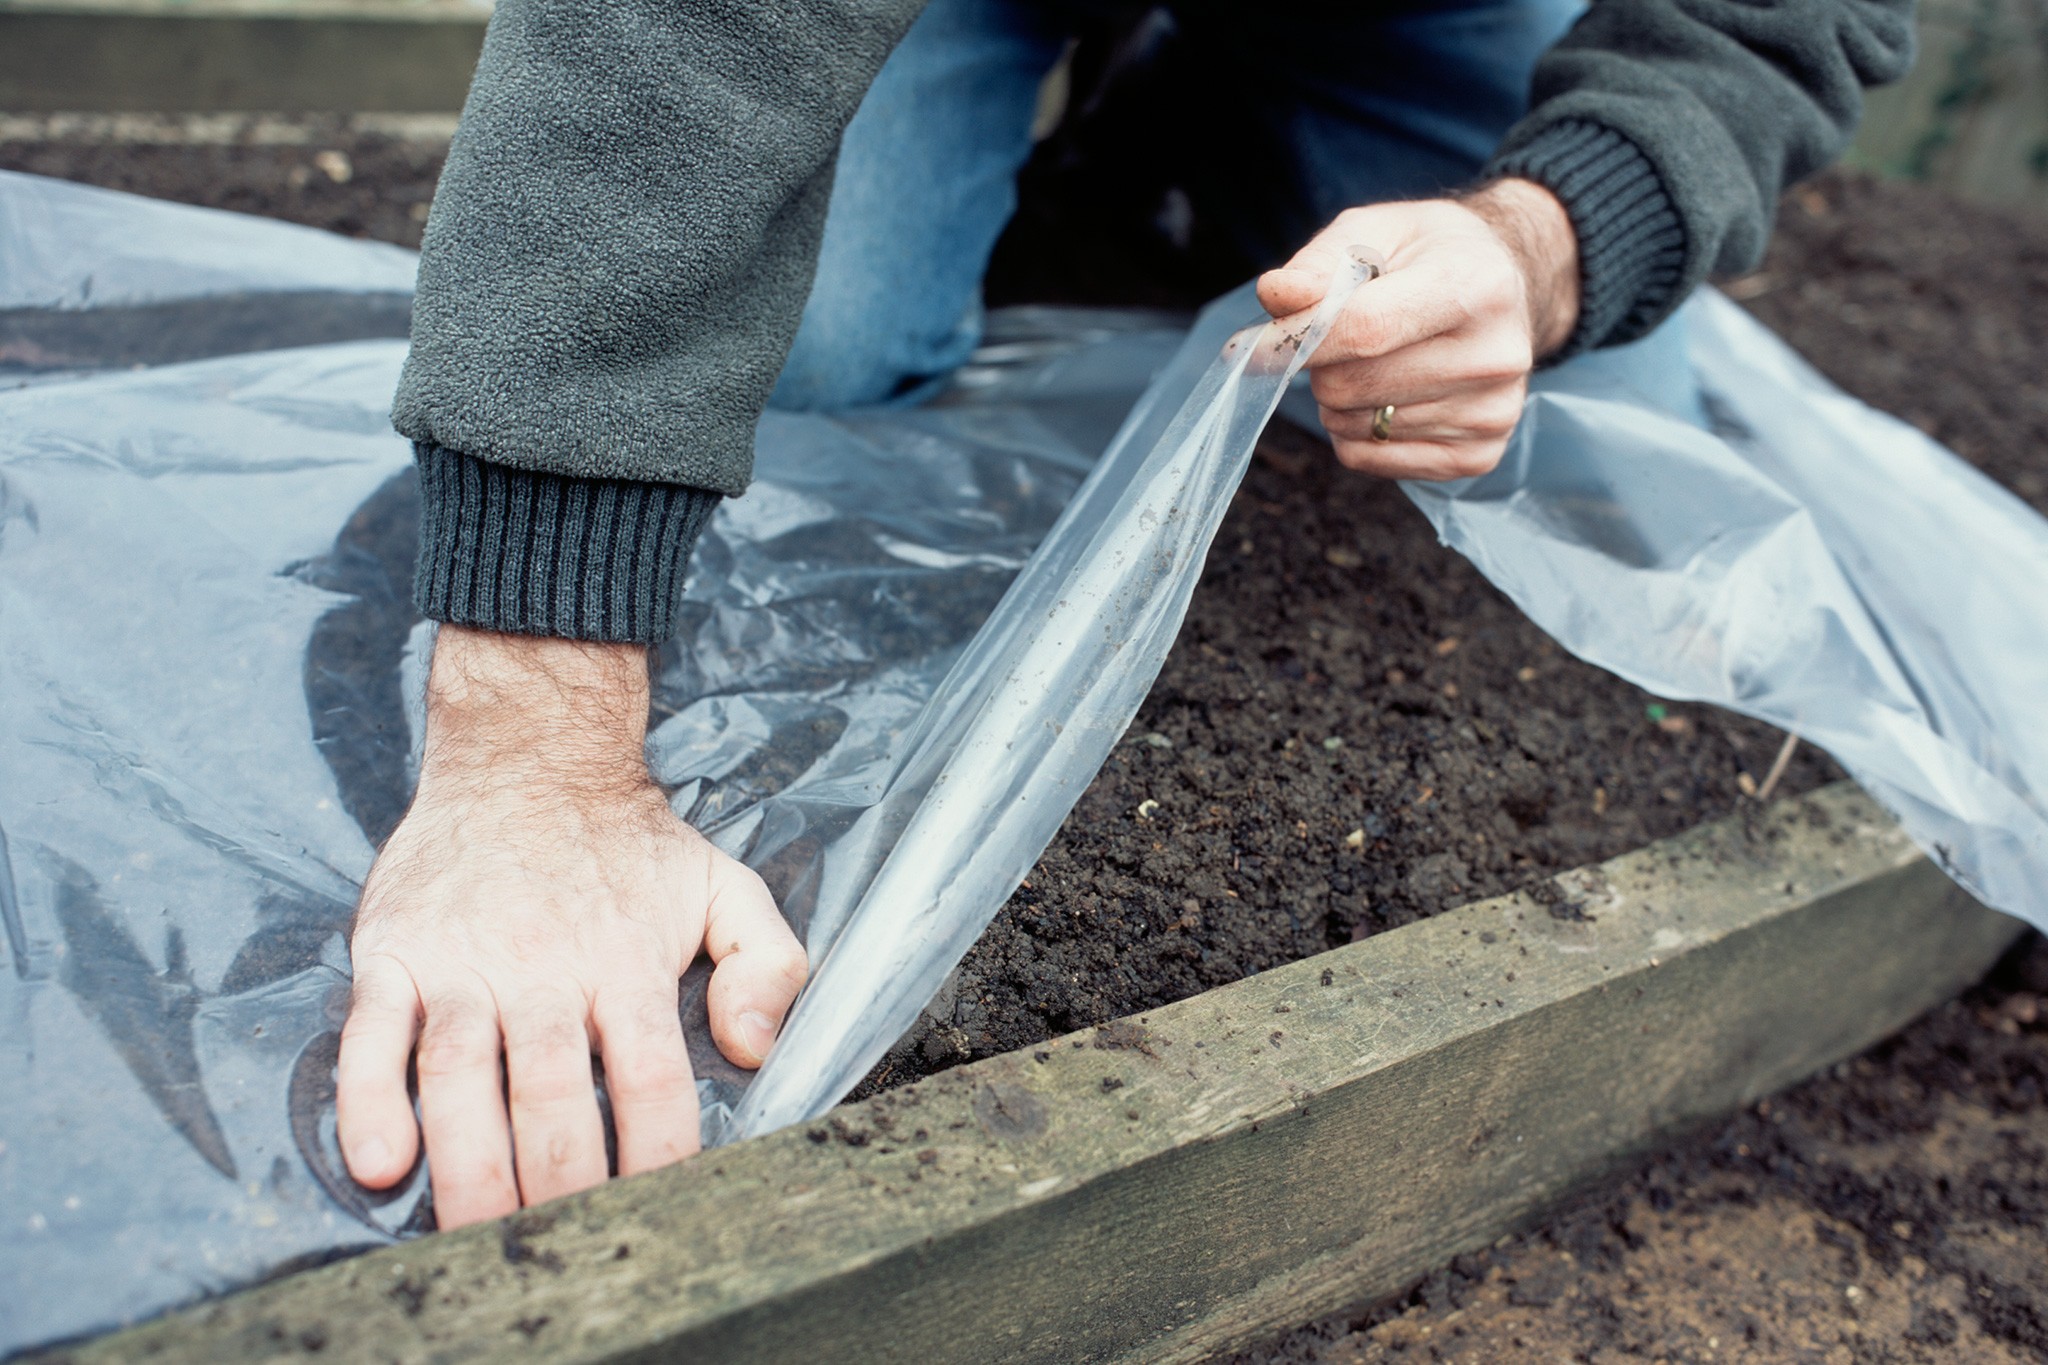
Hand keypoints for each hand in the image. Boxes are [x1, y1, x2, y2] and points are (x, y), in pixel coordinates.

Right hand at [334, 626, 807, 1227]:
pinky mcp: (395, 951)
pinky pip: (372, 1033)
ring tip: (478, 1236)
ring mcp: (463, 961)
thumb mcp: (726, 884)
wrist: (528, 754)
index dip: (655, 1150)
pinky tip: (381, 1160)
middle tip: (563, 1250)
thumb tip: (751, 1049)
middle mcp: (544, 966)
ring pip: (462, 1073)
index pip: (649, 1074)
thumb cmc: (629, 842)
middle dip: (559, 1182)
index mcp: (627, 961)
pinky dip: (369, 1097)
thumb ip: (767, 963)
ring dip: (468, 1163)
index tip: (658, 1209)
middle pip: (553, 1091)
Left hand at [1256, 177, 1579, 480]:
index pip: (1365, 329)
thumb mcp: (1378, 231)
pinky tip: (1388, 397)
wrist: (1506, 286)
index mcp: (1477, 286)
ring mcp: (1492, 412)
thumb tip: (1275, 295)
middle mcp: (1495, 356)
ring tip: (1375, 362)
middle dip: (1322, 365)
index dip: (1300, 338)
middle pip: (1351, 385)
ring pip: (1354, 426)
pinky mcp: (1479, 455)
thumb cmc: (1429, 256)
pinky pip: (1370, 459)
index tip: (1266, 341)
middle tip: (1341, 340)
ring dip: (1339, 399)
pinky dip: (1356, 433)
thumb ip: (1321, 262)